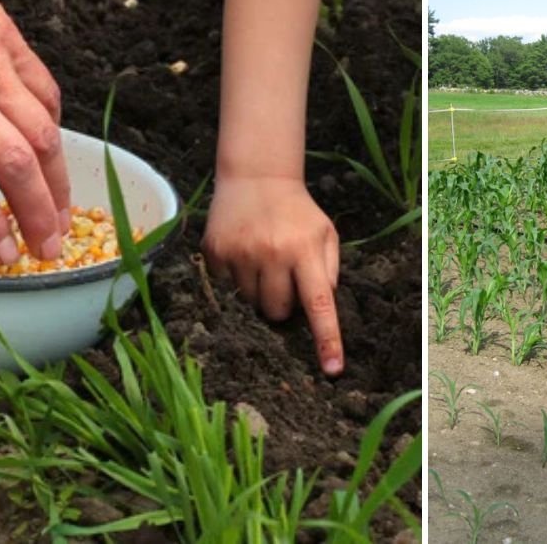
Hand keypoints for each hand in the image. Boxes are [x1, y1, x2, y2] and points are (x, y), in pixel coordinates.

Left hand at [0, 0, 68, 263]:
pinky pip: (47, 98)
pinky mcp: (13, 48)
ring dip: (59, 184)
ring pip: (44, 136)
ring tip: (64, 217)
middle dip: (40, 215)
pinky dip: (57, 133)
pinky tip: (54, 157)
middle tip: (50, 250)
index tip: (2, 255)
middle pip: (15, 164)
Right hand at [201, 176, 342, 375]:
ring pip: (249, 303)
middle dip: (282, 304)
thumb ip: (329, 272)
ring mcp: (239, 253)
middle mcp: (271, 253)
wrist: (256, 177)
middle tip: (283, 278)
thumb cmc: (297, 211)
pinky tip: (242, 253)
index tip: (332, 370)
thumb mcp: (325, 234)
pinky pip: (226, 287)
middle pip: (276, 311)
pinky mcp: (214, 252)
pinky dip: (235, 278)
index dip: (326, 339)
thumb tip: (321, 310)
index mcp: (304, 250)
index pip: (319, 303)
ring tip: (261, 261)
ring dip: (258, 291)